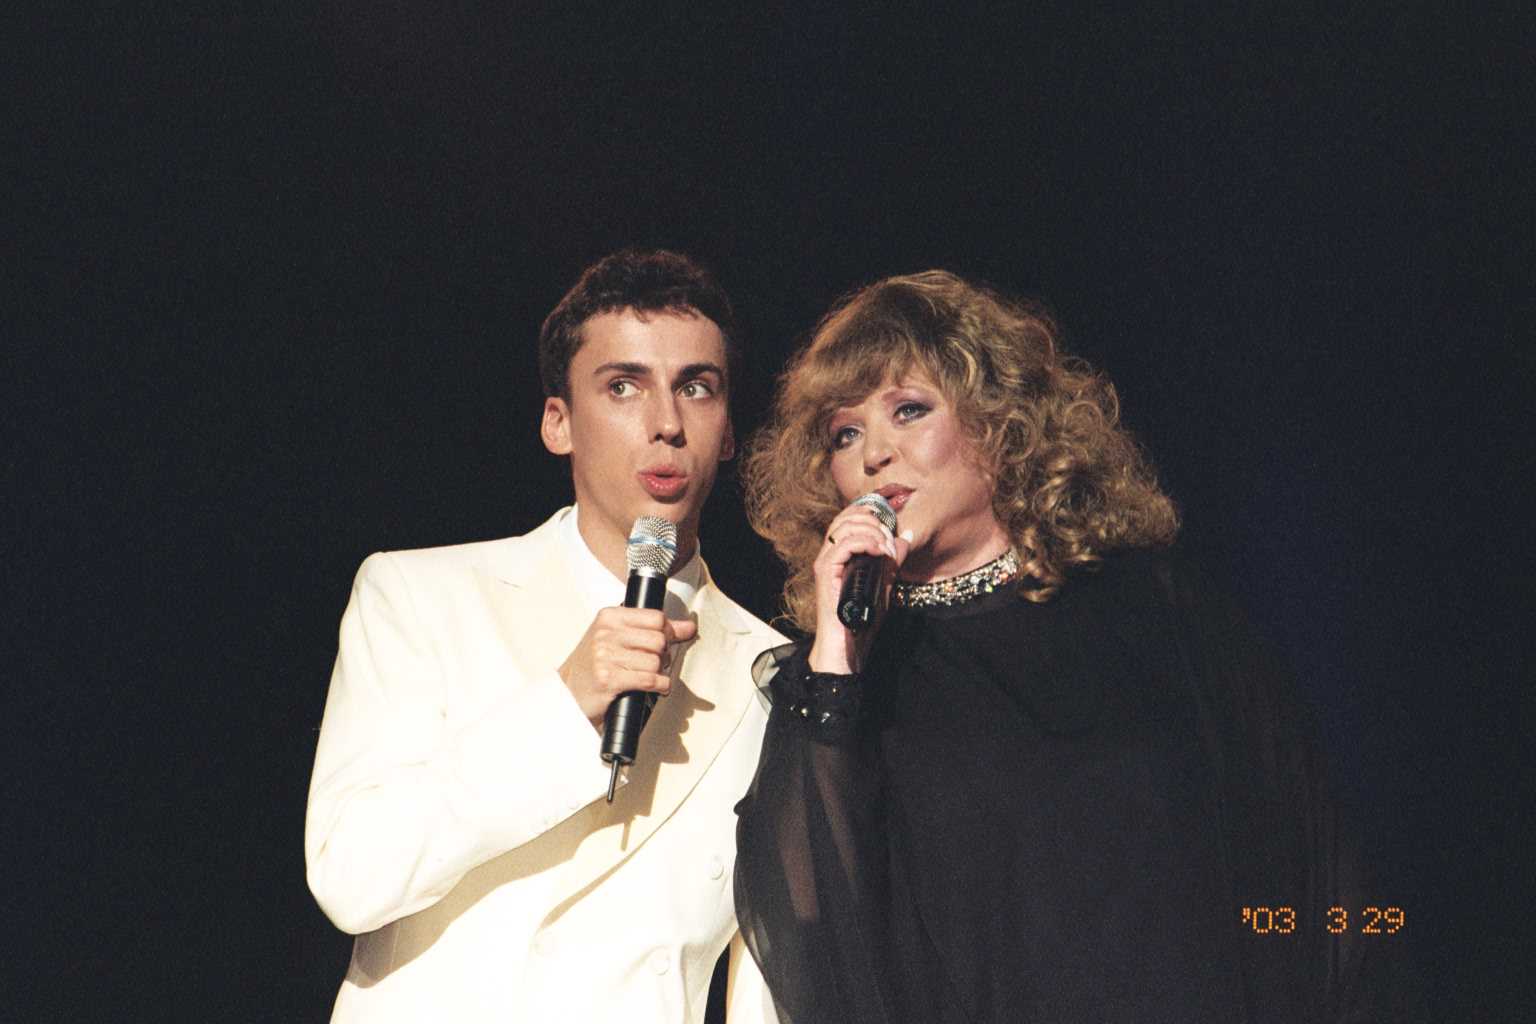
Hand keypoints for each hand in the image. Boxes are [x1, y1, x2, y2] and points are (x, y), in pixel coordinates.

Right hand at [559, 608, 698, 728]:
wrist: (568, 692)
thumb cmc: (593, 665)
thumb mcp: (618, 638)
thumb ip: (653, 629)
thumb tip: (688, 627)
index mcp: (609, 617)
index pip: (656, 617)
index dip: (668, 632)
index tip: (666, 641)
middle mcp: (606, 633)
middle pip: (659, 640)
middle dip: (662, 655)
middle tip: (653, 662)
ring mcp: (606, 656)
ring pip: (655, 661)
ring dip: (658, 673)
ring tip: (646, 675)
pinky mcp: (609, 680)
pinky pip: (650, 680)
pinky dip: (659, 686)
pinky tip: (654, 686)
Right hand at [807, 502, 908, 674]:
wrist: (848, 644)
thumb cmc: (863, 617)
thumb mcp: (884, 582)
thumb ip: (892, 560)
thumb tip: (905, 537)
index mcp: (840, 553)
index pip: (849, 517)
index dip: (870, 510)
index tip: (892, 518)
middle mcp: (829, 554)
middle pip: (845, 517)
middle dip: (873, 519)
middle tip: (890, 537)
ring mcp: (825, 562)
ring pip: (843, 527)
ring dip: (871, 531)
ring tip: (886, 547)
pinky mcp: (825, 572)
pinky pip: (843, 545)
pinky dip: (864, 542)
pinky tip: (879, 552)